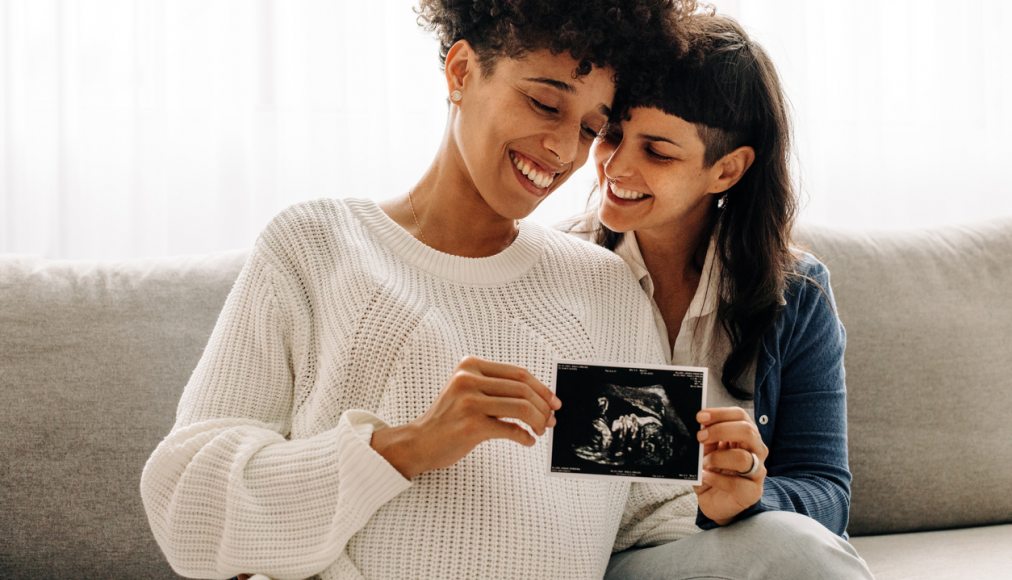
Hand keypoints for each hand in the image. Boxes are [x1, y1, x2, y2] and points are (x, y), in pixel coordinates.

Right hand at [371, 356, 560, 478]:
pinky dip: (524, 436)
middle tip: (551, 419)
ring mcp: (469, 402)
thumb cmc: (448, 419)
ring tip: (541, 430)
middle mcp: (468, 379)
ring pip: (520, 407)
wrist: (419, 442)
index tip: (553, 401)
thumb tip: (538, 397)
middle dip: (543, 406)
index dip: (541, 387)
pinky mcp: (471, 426)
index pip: (518, 372)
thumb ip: (496, 388)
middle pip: (522, 389)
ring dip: (538, 421)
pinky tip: (527, 440)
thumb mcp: (467, 391)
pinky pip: (510, 429)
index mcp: (470, 366)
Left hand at [693, 407, 767, 524]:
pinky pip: (736, 483)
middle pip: (747, 431)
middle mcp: (755, 451)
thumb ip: (706, 439)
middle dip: (720, 431)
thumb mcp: (706, 452)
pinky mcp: (752, 492)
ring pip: (744, 458)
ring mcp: (757, 472)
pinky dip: (716, 479)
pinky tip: (704, 477)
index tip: (700, 417)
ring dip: (717, 458)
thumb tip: (699, 428)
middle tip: (700, 437)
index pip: (740, 416)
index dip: (720, 413)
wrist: (717, 502)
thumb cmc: (713, 472)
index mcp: (745, 436)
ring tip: (702, 463)